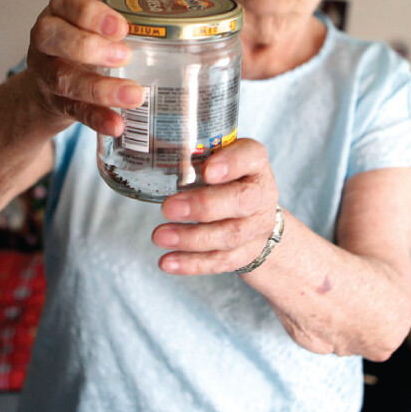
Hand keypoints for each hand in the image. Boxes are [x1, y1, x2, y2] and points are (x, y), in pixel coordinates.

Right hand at [27, 0, 144, 134]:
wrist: (50, 83)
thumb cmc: (87, 42)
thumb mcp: (98, 24)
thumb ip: (125, 24)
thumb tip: (181, 32)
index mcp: (61, 9)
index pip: (68, 2)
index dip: (92, 14)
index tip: (121, 27)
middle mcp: (47, 38)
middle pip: (54, 37)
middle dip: (90, 47)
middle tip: (125, 55)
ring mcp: (46, 72)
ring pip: (64, 78)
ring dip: (100, 88)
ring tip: (134, 95)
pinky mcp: (55, 102)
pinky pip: (75, 110)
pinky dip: (97, 118)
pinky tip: (117, 124)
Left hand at [152, 138, 278, 274]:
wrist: (258, 216)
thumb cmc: (229, 180)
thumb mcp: (222, 159)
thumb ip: (198, 155)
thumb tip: (149, 148)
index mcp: (255, 164)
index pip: (251, 156)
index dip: (232, 163)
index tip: (208, 170)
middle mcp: (261, 195)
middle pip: (241, 201)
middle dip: (203, 205)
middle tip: (167, 207)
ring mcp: (257, 227)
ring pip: (229, 235)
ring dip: (191, 238)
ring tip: (159, 236)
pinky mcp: (245, 253)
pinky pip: (220, 261)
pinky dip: (192, 263)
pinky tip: (167, 262)